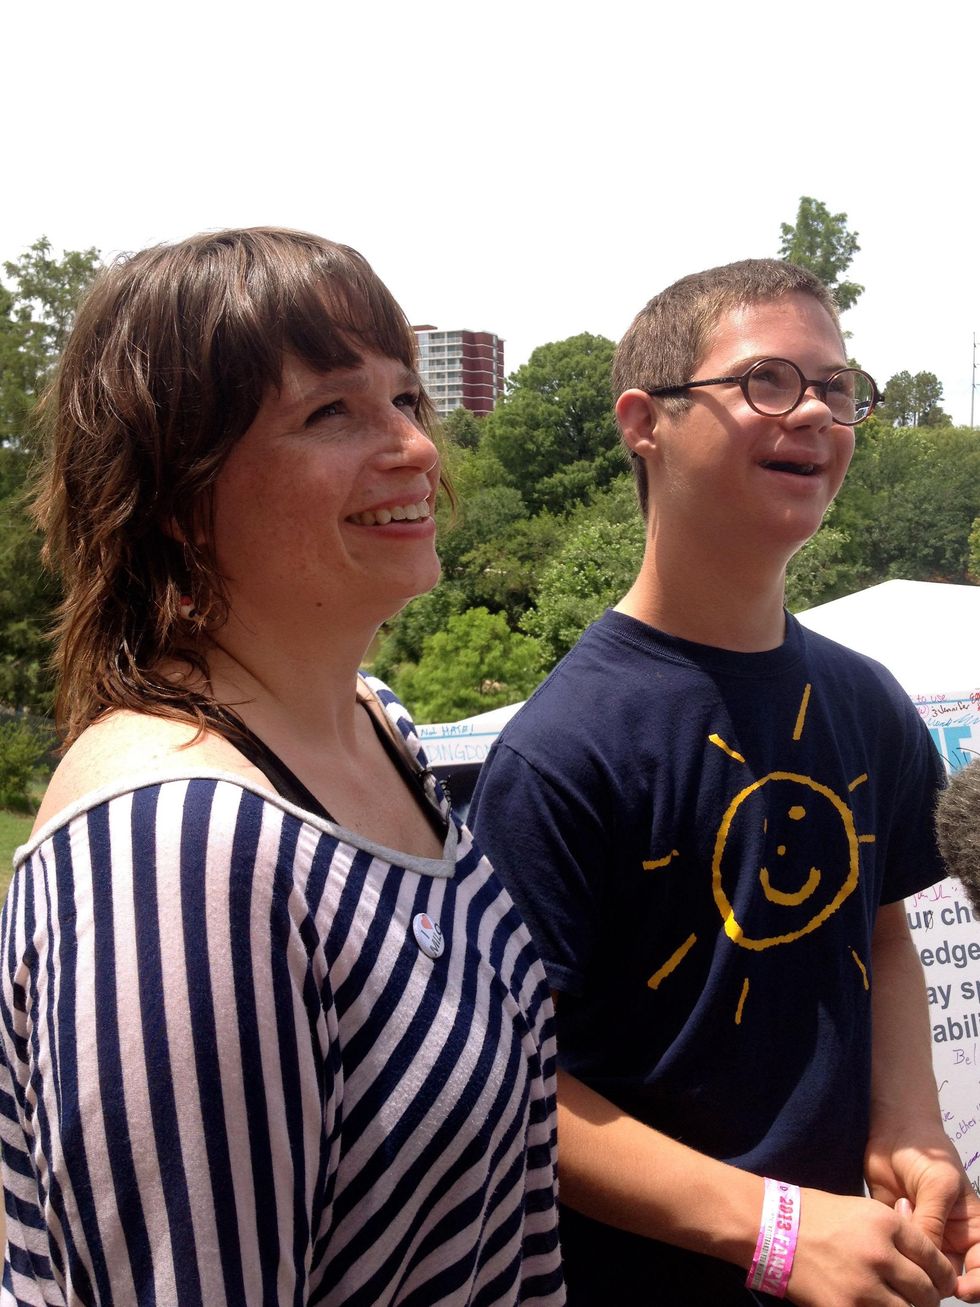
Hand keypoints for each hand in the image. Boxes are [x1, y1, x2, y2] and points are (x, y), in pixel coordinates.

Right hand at [784, 1187, 955, 1306]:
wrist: (768, 1228)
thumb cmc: (814, 1215)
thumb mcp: (860, 1209)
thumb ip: (895, 1229)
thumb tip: (926, 1248)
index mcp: (885, 1223)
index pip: (934, 1259)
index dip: (942, 1275)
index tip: (938, 1282)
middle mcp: (880, 1254)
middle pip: (927, 1292)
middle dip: (926, 1298)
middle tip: (917, 1297)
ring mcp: (863, 1286)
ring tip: (893, 1302)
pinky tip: (871, 1305)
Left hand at [867, 1132, 979, 1301]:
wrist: (893, 1133)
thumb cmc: (927, 1153)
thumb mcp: (938, 1185)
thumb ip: (932, 1222)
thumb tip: (926, 1260)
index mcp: (972, 1231)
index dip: (976, 1286)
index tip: (959, 1289)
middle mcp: (950, 1240)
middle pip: (951, 1277)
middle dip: (937, 1279)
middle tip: (921, 1270)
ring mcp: (923, 1238)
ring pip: (923, 1269)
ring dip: (912, 1260)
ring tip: (902, 1230)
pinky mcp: (898, 1233)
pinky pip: (899, 1253)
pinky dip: (894, 1249)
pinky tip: (888, 1228)